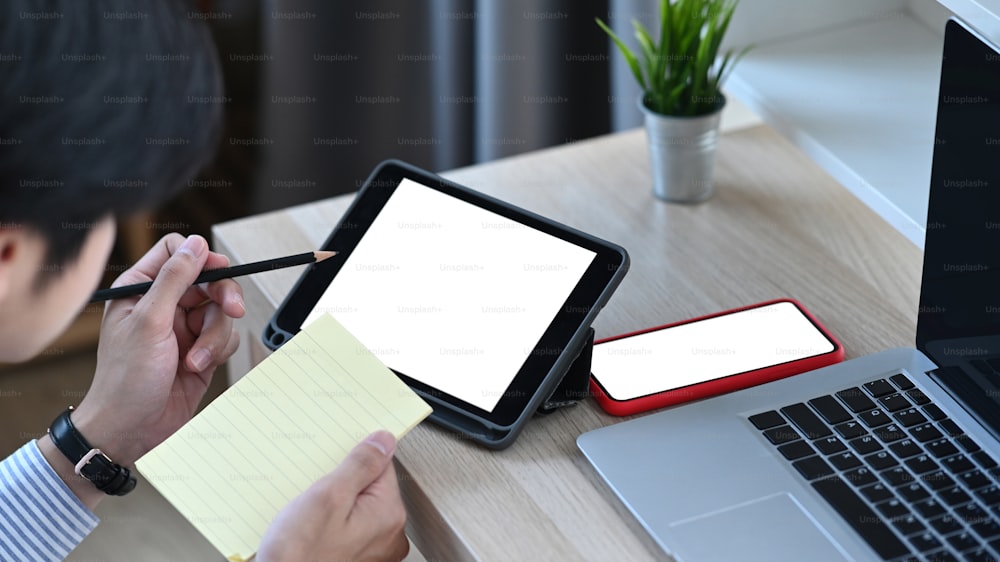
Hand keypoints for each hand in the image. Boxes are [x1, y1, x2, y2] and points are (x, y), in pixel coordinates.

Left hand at [73, 233, 243, 464]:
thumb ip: (174, 279)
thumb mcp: (149, 321)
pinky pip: (227, 337)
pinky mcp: (201, 351)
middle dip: (222, 298)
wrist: (132, 429)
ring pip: (222, 312)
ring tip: (196, 358)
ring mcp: (183, 329)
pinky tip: (197, 368)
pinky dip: (218, 352)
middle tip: (232, 310)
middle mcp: (163, 305)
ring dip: (215, 336)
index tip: (217, 272)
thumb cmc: (125, 380)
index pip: (176, 253)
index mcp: (140, 289)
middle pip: (209, 281)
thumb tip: (195, 245)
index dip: (200, 258)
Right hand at [256, 431, 409, 561]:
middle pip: (369, 488)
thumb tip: (383, 441)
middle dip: (341, 485)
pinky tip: (311, 530)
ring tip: (310, 516)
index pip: (382, 466)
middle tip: (315, 495)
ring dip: (333, 506)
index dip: (353, 461)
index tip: (333, 466)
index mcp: (389, 515)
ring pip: (356, 508)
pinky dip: (330, 525)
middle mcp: (389, 536)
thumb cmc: (300, 556)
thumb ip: (360, 465)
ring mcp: (373, 551)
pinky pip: (347, 529)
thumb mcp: (328, 497)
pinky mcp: (356, 558)